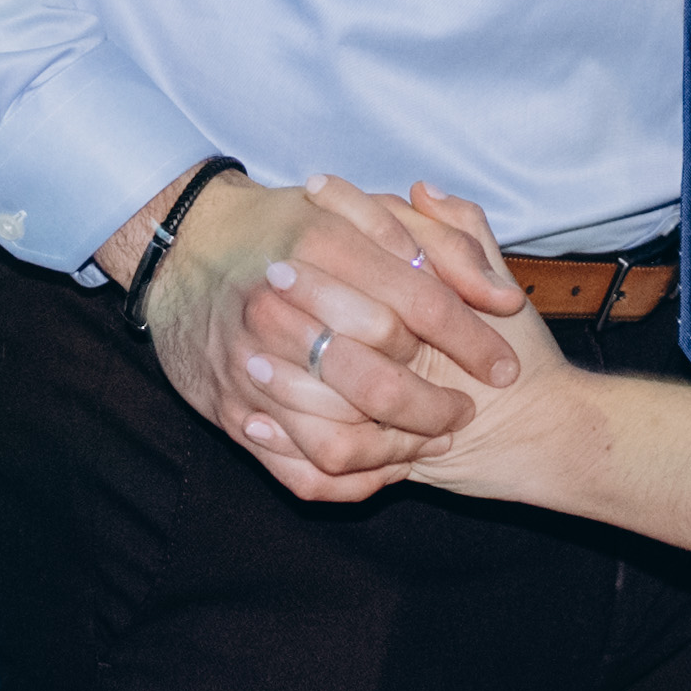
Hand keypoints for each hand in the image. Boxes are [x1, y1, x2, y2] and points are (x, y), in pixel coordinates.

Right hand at [118, 171, 525, 501]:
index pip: (418, 306)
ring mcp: (250, 367)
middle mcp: (279, 309)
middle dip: (438, 403)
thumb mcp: (368, 212)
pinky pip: (301, 471)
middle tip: (466, 406)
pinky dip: (351, 478)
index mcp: (320, 248)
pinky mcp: (231, 413)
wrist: (186, 248)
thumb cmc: (292, 227)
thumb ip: (444, 243)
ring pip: (342, 439)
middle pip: (383, 380)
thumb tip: (501, 298)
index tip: (504, 367)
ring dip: (400, 447)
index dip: (471, 342)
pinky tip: (385, 464)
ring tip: (432, 435)